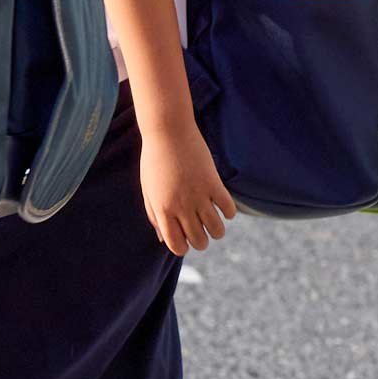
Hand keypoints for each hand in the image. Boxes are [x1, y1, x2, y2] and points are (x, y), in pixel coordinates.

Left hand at [139, 119, 237, 254]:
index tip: (185, 239)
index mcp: (163, 210)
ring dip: (217, 231)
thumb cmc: (154, 161)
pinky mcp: (213, 182)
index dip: (183, 247)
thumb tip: (163, 239)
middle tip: (201, 233)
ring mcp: (199, 195)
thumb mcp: (149, 191)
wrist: (168, 131)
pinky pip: (228, 209)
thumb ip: (155, 216)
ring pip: (217, 229)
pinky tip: (223, 208)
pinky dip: (229, 213)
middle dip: (202, 241)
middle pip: (199, 240)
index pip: (177, 245)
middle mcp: (181, 206)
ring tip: (215, 225)